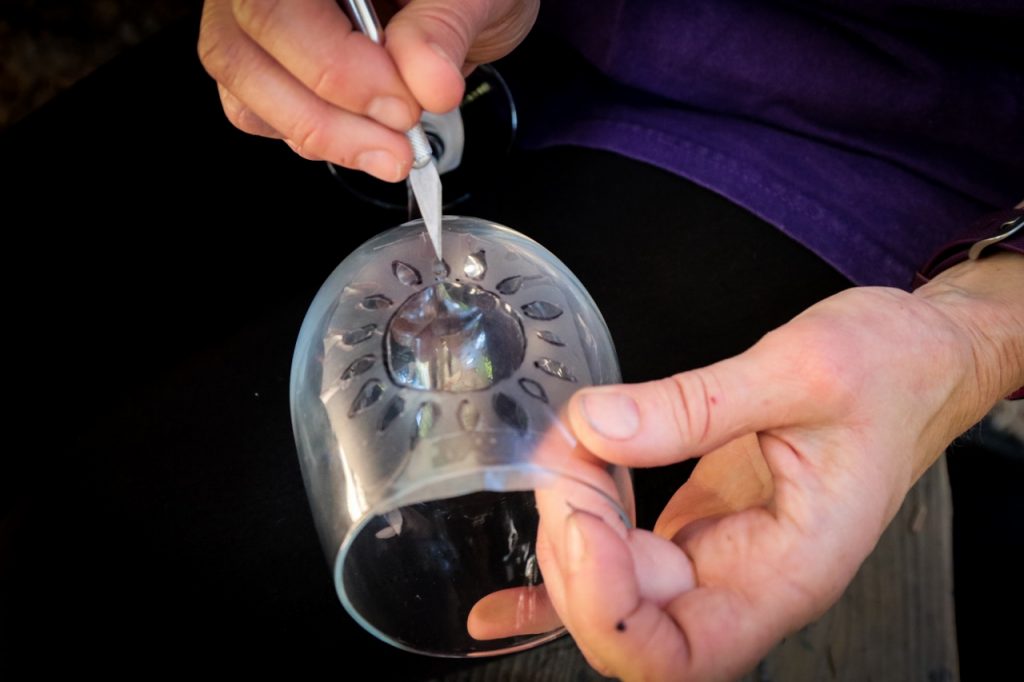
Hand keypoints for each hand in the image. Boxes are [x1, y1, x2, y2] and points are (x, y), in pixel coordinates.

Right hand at [198, 0, 537, 179]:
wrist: (461, 2)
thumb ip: (443, 30)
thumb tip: (428, 82)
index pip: (276, 7)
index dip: (333, 67)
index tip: (402, 105)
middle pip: (242, 50)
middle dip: (326, 115)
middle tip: (398, 142)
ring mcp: (257, 21)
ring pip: (244, 88)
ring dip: (321, 137)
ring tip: (391, 153)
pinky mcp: (267, 64)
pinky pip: (256, 112)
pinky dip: (313, 139)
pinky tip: (366, 141)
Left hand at [469, 254, 1023, 680]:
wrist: (918, 358)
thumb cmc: (893, 372)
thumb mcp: (802, 371)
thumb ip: (696, 404)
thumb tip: (599, 425)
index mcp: (789, 570)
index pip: (681, 654)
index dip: (610, 612)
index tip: (583, 523)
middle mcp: (746, 580)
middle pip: (628, 625)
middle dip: (575, 551)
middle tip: (567, 458)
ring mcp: (716, 556)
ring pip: (614, 591)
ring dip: (568, 535)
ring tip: (563, 456)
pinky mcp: (693, 524)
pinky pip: (619, 563)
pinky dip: (563, 575)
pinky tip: (504, 601)